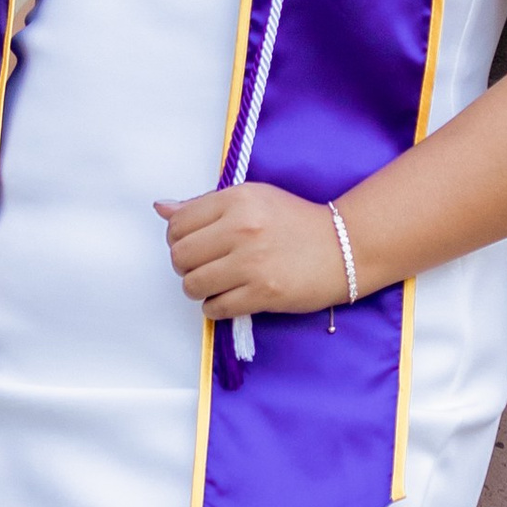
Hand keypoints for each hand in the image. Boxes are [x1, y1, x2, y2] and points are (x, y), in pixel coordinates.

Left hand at [156, 185, 353, 318]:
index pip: (178, 224)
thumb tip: (161, 209)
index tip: (194, 245)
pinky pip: (215, 308)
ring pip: (193, 284)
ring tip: (216, 284)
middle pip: (180, 256)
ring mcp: (252, 263)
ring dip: (198, 289)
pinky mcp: (264, 293)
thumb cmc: (295, 222)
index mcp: (237, 199)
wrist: (345, 247)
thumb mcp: (253, 198)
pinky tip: (230, 298)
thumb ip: (205, 205)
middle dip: (186, 266)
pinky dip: (215, 307)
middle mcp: (242, 228)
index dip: (178, 239)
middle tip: (204, 266)